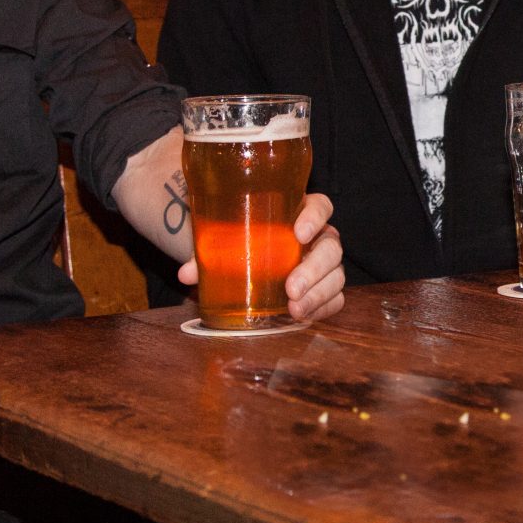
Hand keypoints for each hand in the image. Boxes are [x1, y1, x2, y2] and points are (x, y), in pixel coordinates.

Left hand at [171, 193, 346, 322]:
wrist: (248, 257)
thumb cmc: (241, 239)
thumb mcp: (225, 239)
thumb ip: (209, 251)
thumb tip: (187, 273)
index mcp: (300, 213)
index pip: (320, 207)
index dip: (315, 217)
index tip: (298, 233)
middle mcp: (318, 237)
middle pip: (331, 246)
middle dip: (314, 268)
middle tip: (291, 287)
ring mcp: (324, 264)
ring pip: (336, 274)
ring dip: (319, 292)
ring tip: (295, 308)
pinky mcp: (324, 288)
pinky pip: (335, 297)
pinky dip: (323, 307)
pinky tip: (303, 315)